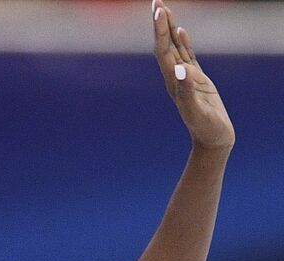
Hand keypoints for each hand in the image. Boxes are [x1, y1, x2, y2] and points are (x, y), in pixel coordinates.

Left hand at [152, 0, 233, 151]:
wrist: (212, 139)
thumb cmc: (205, 127)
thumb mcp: (196, 110)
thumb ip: (187, 91)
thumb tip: (180, 69)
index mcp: (173, 80)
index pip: (163, 50)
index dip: (160, 30)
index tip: (159, 11)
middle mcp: (175, 76)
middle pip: (165, 44)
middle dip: (160, 24)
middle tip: (157, 2)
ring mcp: (186, 76)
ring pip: (175, 47)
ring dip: (169, 29)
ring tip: (164, 10)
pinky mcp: (197, 79)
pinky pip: (188, 55)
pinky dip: (183, 41)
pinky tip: (181, 30)